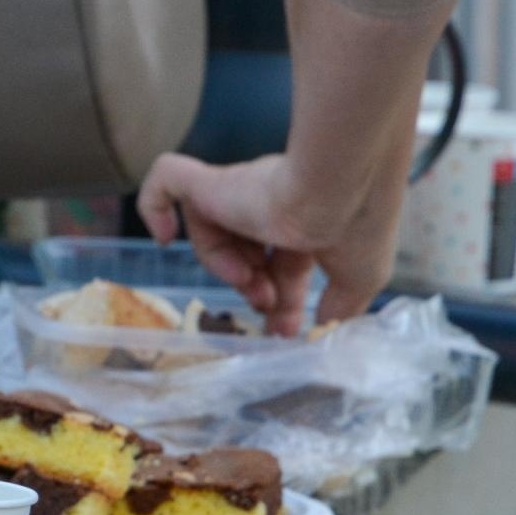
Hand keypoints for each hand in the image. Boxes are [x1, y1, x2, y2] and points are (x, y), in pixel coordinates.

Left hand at [136, 150, 405, 334]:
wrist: (338, 186)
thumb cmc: (357, 227)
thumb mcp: (359, 279)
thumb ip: (339, 307)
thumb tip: (323, 329)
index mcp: (308, 220)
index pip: (281, 264)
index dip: (279, 302)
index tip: (283, 332)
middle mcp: (271, 202)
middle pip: (244, 252)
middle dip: (252, 288)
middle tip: (264, 305)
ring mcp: (238, 191)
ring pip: (211, 231)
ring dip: (222, 266)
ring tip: (247, 280)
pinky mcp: (211, 183)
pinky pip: (167, 181)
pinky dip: (155, 207)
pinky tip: (162, 237)